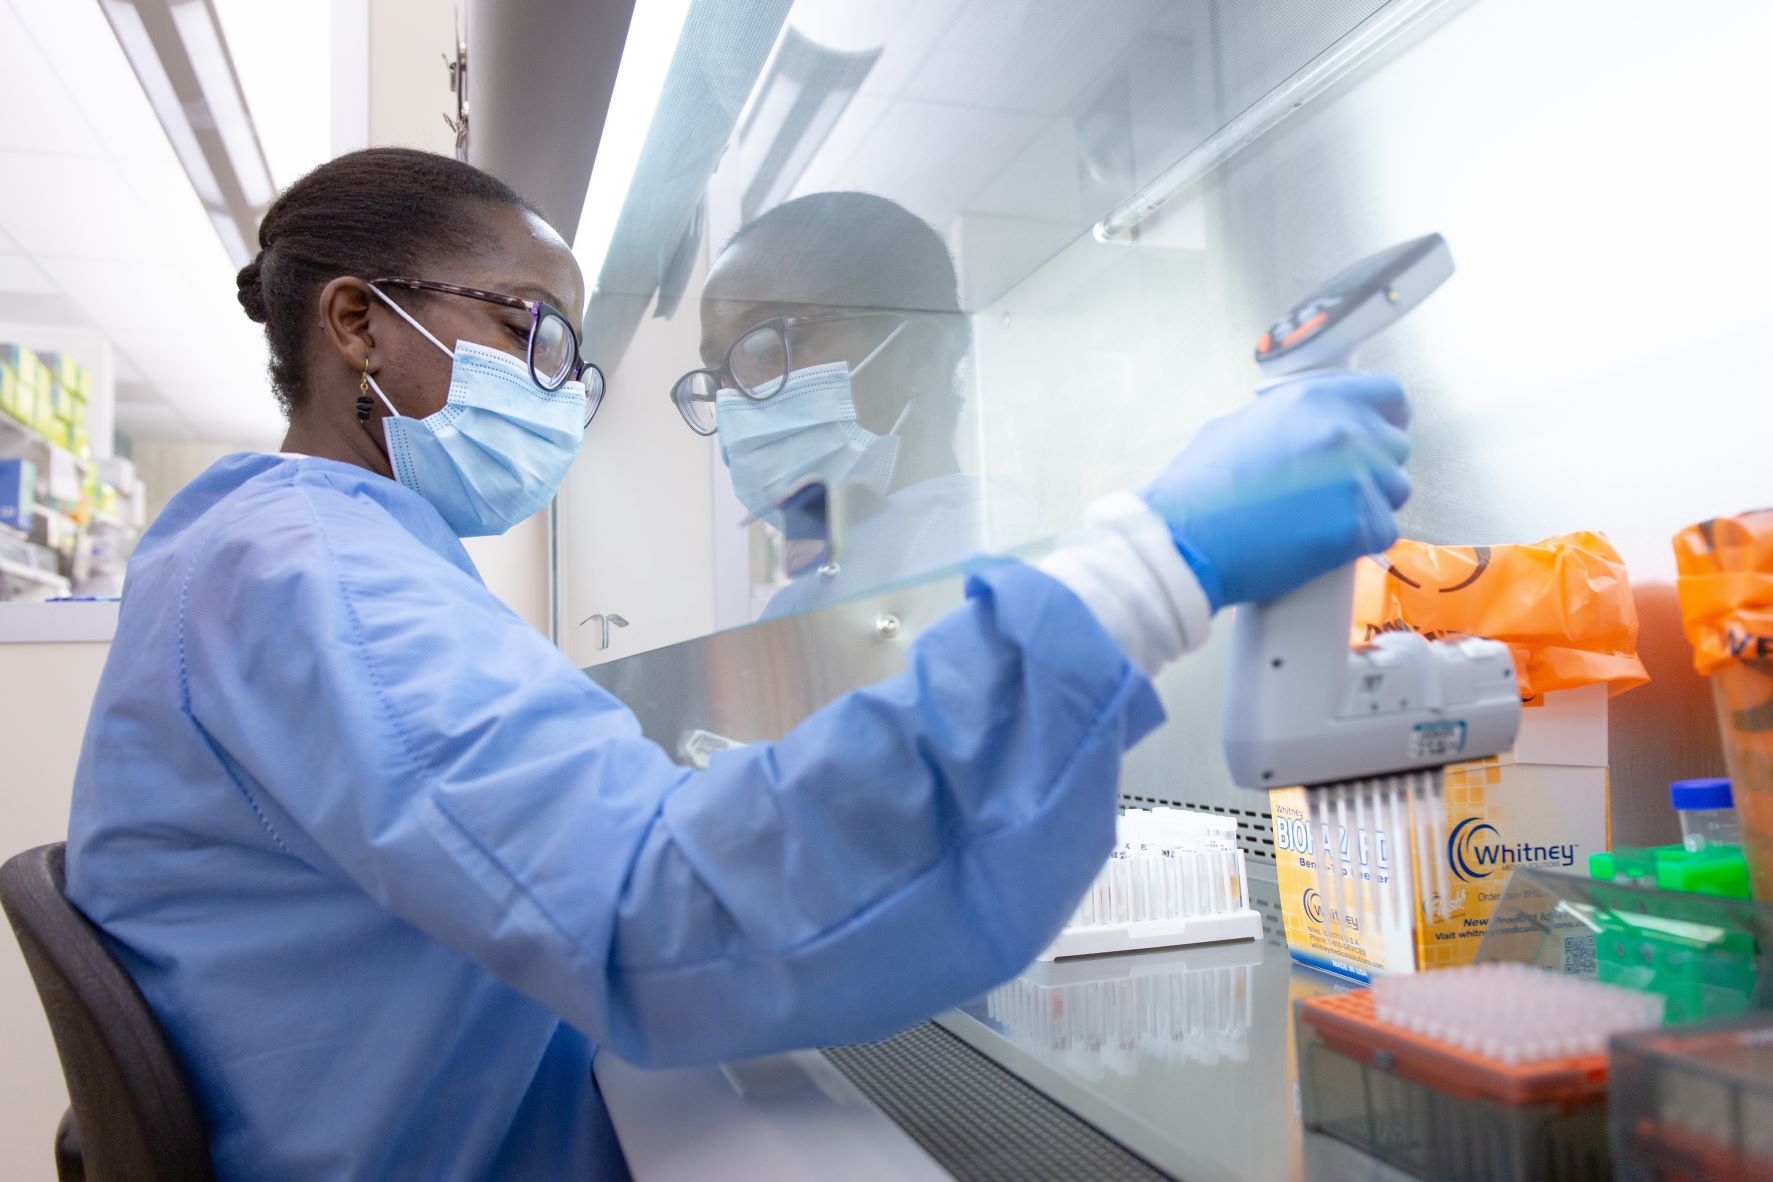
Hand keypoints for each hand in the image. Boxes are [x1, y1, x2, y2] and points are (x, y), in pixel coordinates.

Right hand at [1141, 370, 1411, 610]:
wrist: (1183, 539)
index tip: (1379, 435)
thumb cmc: (1197, 491)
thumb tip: (1301, 430)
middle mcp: (1342, 430)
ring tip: (1325, 520)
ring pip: (1395, 492)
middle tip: (1339, 491)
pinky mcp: (1355, 525)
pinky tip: (1324, 544)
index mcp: (1314, 399)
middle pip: (1395, 448)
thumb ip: (1284, 421)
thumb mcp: (1235, 427)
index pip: (1389, 395)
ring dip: (1369, 507)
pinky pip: (1382, 532)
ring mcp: (1354, 478)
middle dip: (1373, 469)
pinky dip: (1359, 543)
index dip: (1386, 419)